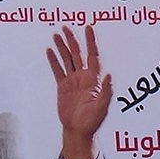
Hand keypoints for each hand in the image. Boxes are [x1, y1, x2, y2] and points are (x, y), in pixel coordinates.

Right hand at [48, 26, 110, 158]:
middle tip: (66, 27)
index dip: (91, 41)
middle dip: (72, 40)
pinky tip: (49, 51)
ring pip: (66, 59)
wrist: (78, 131)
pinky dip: (53, 60)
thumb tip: (109, 74)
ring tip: (56, 35)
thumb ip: (106, 90)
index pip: (92, 55)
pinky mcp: (63, 86)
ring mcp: (72, 80)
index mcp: (93, 79)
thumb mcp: (102, 106)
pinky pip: (57, 70)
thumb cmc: (92, 121)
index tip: (88, 28)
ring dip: (61, 47)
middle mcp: (83, 76)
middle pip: (77, 53)